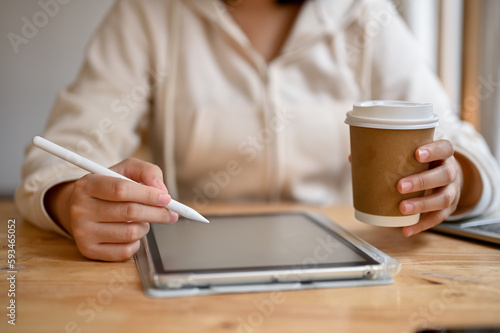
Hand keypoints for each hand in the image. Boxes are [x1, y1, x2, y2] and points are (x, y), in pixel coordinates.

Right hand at [45, 158, 177, 260]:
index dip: (148, 195)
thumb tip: (161, 191)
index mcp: (87, 184)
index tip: (167, 198)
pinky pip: (124, 251)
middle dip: (157, 213)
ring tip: (143, 220)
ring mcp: (82, 232)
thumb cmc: (111, 186)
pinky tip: (132, 232)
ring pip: (130, 233)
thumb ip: (146, 172)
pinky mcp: (88, 250)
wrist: (83, 208)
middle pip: (129, 212)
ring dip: (145, 227)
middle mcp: (80, 208)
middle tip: (171, 213)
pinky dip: (136, 243)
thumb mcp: (126, 170)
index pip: (121, 190)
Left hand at [397, 140, 462, 236]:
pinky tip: (407, 230)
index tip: (417, 154)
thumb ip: (388, 155)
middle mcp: (451, 171)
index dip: (434, 151)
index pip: (445, 148)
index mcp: (443, 154)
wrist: (446, 178)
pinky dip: (422, 224)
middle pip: (444, 175)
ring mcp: (452, 191)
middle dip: (422, 181)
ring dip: (422, 205)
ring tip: (402, 208)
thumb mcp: (413, 155)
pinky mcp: (449, 208)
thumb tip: (353, 157)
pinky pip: (438, 218)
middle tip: (400, 186)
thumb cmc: (422, 164)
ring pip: (443, 198)